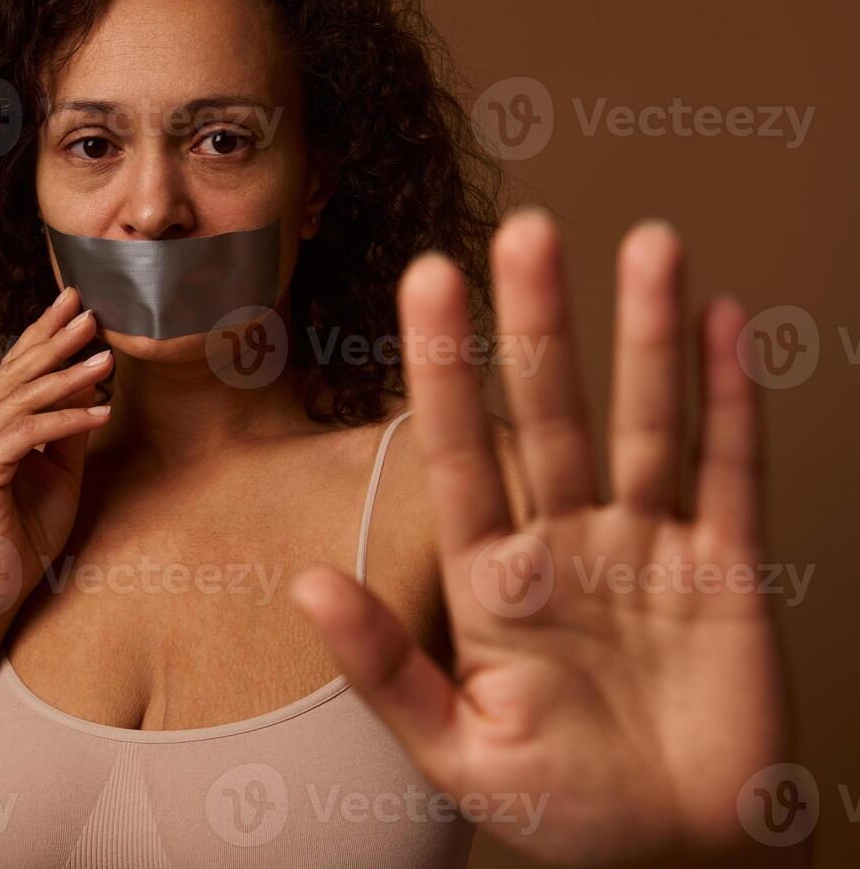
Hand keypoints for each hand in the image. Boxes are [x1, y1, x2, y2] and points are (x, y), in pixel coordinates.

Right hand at [0, 287, 113, 617]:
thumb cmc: (26, 535)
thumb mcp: (61, 473)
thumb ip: (70, 431)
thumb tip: (91, 387)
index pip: (16, 369)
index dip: (43, 333)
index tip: (73, 304)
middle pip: (17, 372)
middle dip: (55, 338)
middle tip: (88, 310)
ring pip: (23, 398)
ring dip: (69, 375)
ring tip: (106, 355)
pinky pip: (28, 434)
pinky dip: (67, 420)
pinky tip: (101, 411)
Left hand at [293, 212, 796, 865]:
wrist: (677, 855)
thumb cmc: (561, 807)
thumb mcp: (455, 748)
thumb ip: (384, 667)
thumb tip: (304, 584)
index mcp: (493, 578)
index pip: (460, 450)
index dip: (444, 367)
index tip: (425, 282)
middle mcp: (567, 542)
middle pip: (549, 412)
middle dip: (537, 324)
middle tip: (522, 230)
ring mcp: (649, 549)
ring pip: (646, 422)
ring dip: (645, 335)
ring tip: (646, 243)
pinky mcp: (727, 571)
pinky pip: (732, 472)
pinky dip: (732, 399)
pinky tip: (721, 323)